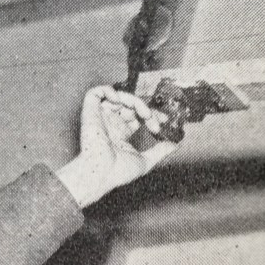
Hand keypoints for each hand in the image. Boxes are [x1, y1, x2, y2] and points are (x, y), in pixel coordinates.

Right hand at [55, 86, 177, 206]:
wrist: (102, 173)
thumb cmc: (117, 172)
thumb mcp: (145, 161)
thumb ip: (160, 151)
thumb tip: (175, 145)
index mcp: (121, 134)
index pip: (137, 116)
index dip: (150, 115)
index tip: (163, 121)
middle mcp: (111, 124)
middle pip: (130, 105)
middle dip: (146, 108)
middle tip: (154, 118)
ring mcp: (101, 118)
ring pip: (118, 97)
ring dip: (134, 100)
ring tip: (145, 113)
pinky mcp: (90, 112)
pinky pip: (95, 93)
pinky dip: (108, 91)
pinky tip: (120, 101)